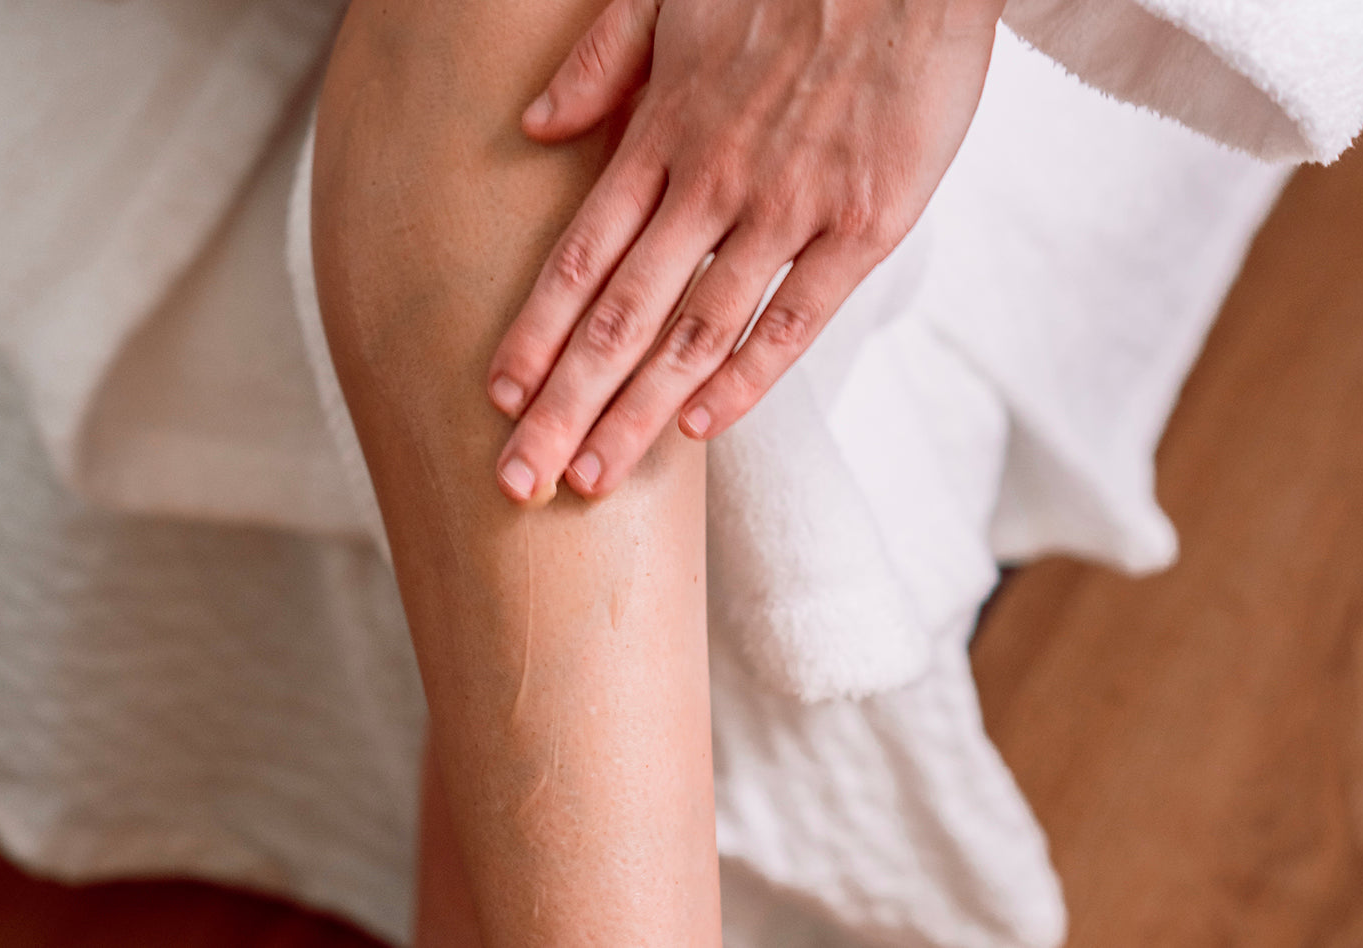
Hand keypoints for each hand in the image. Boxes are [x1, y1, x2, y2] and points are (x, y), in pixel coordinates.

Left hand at [488, 0, 1003, 502]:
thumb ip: (601, 63)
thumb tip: (537, 128)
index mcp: (665, 132)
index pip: (581, 255)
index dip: (535, 333)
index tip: (499, 396)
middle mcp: (712, 182)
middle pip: (620, 317)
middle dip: (564, 404)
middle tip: (519, 477)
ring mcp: (787, 208)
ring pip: (694, 332)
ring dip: (637, 412)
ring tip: (590, 479)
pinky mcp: (864, 224)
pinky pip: (792, 319)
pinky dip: (744, 379)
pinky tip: (700, 430)